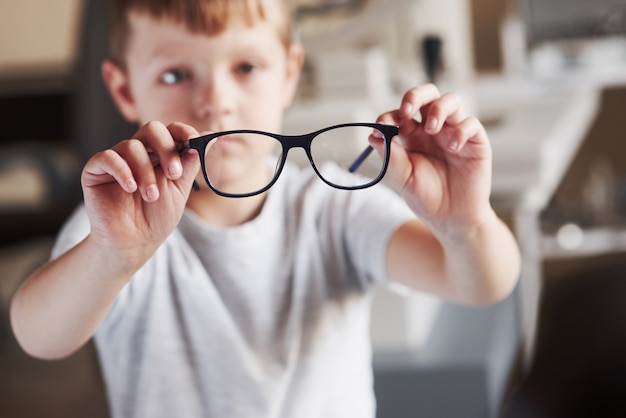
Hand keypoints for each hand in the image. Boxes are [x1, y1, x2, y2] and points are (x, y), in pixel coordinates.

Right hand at [81, 121, 199, 258]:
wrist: (134, 242)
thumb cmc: (157, 218)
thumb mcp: (179, 191)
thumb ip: (189, 165)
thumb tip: (205, 139)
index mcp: (160, 155)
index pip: (170, 131)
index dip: (182, 131)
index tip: (194, 140)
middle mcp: (139, 153)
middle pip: (151, 129)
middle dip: (166, 149)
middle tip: (174, 174)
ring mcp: (117, 160)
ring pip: (132, 146)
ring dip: (146, 172)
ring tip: (151, 196)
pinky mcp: (96, 170)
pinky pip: (108, 157)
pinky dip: (122, 170)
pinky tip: (130, 188)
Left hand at [375, 84, 492, 236]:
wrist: (451, 219)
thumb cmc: (426, 198)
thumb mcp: (403, 179)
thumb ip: (391, 157)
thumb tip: (373, 134)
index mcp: (412, 136)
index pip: (401, 113)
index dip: (390, 115)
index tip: (382, 125)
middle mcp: (433, 130)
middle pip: (427, 95)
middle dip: (415, 96)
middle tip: (407, 111)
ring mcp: (455, 132)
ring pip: (451, 101)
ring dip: (438, 109)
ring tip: (431, 129)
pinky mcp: (475, 142)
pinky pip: (471, 123)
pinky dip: (460, 130)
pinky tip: (452, 148)